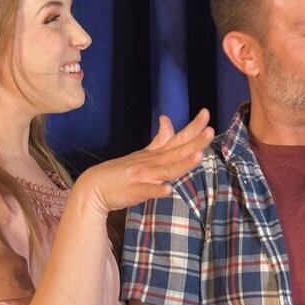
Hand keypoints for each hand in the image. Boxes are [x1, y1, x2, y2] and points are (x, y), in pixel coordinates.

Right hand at [71, 109, 213, 215]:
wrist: (94, 186)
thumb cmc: (121, 171)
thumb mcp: (143, 154)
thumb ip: (159, 139)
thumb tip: (167, 120)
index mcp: (155, 154)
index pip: (177, 138)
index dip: (193, 127)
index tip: (206, 113)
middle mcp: (151, 162)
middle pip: (176, 152)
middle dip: (194, 142)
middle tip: (211, 131)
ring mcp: (142, 176)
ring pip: (166, 170)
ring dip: (182, 163)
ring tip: (197, 156)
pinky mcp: (134, 191)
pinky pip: (147, 191)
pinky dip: (157, 190)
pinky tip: (168, 190)